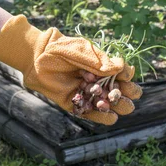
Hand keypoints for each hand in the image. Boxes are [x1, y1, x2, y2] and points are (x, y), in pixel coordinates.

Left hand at [0, 15, 141, 124]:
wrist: (37, 57)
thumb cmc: (62, 49)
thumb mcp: (83, 51)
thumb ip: (101, 61)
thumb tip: (123, 67)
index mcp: (103, 66)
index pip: (124, 74)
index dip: (127, 77)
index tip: (124, 77)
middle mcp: (98, 81)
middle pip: (121, 92)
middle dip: (124, 95)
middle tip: (115, 94)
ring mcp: (87, 93)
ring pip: (109, 106)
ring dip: (112, 106)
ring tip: (105, 102)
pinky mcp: (75, 104)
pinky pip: (91, 114)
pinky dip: (101, 116)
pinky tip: (108, 115)